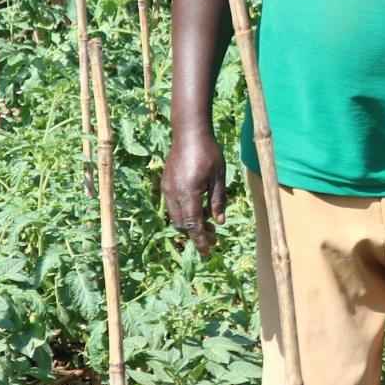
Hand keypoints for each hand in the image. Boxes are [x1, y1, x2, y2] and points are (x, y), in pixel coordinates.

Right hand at [161, 127, 225, 256]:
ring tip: (208, 224)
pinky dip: (184, 212)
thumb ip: (218, 201)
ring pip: (175, 216)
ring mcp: (167, 188)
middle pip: (182, 224)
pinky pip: (173, 205)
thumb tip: (219, 223)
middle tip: (214, 237)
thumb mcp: (219, 178)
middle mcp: (173, 193)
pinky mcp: (165, 183)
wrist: (189, 132)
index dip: (200, 240)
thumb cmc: (209, 153)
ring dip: (190, 223)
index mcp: (188, 193)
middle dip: (196, 234)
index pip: (193, 225)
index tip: (208, 252)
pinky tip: (198, 208)